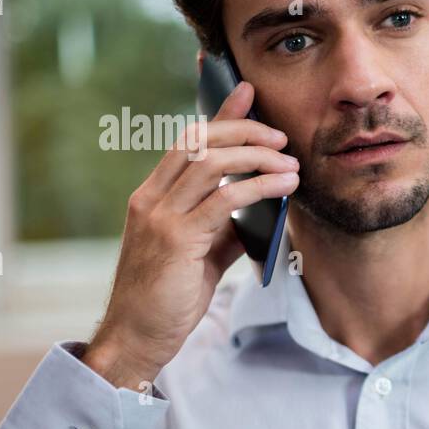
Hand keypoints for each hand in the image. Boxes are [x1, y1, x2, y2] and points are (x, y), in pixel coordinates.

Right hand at [84, 82, 297, 388]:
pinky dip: (259, 186)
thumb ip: (224, 227)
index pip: (188, 140)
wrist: (138, 337)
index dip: (219, 114)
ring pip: (212, 163)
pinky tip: (284, 186)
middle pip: (199, 141)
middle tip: (282, 135)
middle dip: (244, 129)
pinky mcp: (176, 238)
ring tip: (291, 162)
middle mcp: (151, 197)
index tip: (247, 91)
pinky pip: (223, 198)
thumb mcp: (201, 254)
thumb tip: (259, 208)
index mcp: (153, 196)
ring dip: (258, 156)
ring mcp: (160, 215)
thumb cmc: (168, 298)